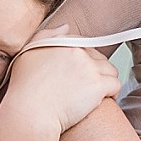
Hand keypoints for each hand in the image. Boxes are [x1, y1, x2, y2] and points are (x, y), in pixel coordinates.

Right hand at [2, 44, 120, 133]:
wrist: (30, 113)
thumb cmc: (24, 89)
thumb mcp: (27, 54)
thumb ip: (45, 35)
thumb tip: (66, 27)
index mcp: (62, 43)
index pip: (82, 44)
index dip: (81, 59)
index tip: (76, 72)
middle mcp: (77, 52)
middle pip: (98, 57)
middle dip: (95, 69)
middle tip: (85, 85)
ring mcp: (89, 68)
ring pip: (110, 70)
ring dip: (105, 80)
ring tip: (95, 93)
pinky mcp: (98, 86)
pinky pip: (116, 85)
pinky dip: (112, 93)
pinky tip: (104, 100)